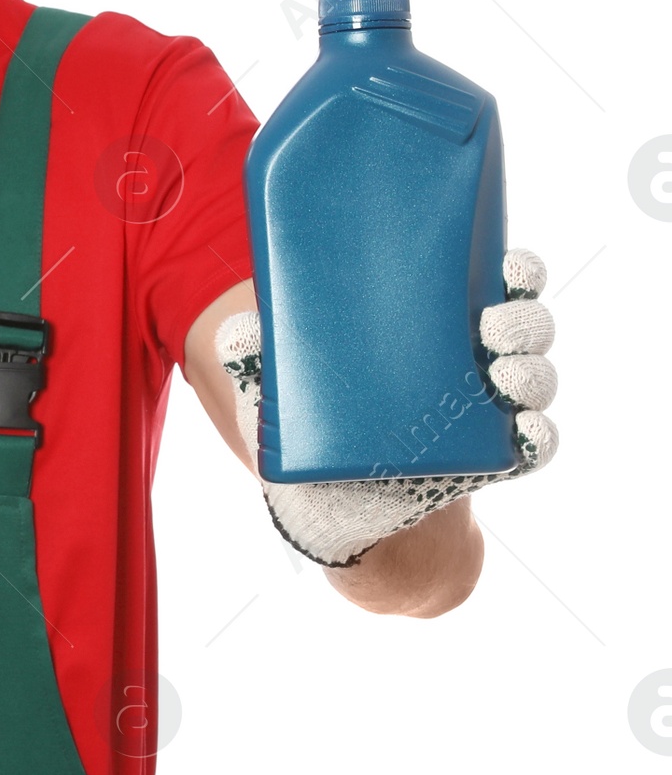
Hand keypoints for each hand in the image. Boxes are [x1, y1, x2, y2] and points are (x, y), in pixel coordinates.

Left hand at [214, 246, 559, 567]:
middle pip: (524, 325)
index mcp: (434, 327)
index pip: (493, 282)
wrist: (337, 512)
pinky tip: (524, 429)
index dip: (516, 268)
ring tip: (504, 374)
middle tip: (492, 324)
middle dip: (522, 318)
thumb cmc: (317, 429)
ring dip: (532, 372)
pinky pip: (537, 446)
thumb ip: (258, 357)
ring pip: (536, 378)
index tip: (508, 262)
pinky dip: (540, 436)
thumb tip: (234, 328)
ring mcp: (489, 412)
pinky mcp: (493, 462)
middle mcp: (472, 362)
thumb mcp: (284, 389)